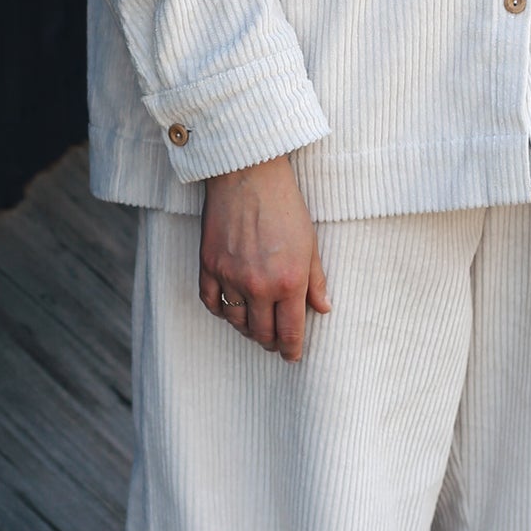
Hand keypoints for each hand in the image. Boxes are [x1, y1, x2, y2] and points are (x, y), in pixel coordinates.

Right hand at [199, 157, 330, 360]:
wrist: (249, 174)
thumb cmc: (285, 205)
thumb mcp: (310, 243)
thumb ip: (315, 280)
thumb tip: (323, 309)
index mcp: (289, 282)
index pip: (290, 331)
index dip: (292, 349)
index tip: (292, 356)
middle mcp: (258, 286)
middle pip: (262, 332)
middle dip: (271, 341)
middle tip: (276, 341)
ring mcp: (230, 277)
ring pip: (236, 321)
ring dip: (247, 328)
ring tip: (255, 325)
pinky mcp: (208, 265)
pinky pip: (211, 302)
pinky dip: (221, 311)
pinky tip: (231, 309)